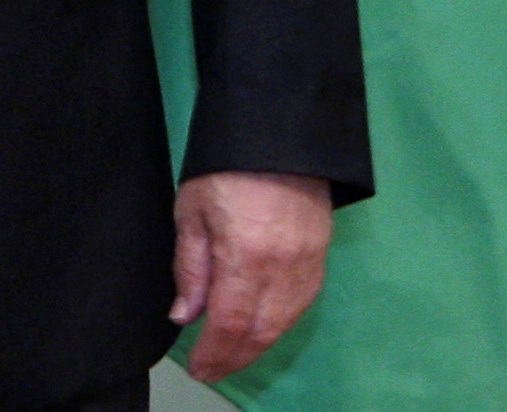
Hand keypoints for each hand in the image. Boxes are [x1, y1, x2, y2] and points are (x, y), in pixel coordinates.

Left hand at [171, 170, 332, 380]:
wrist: (279, 135)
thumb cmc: (225, 168)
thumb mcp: (191, 211)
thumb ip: (190, 267)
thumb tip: (185, 316)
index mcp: (246, 256)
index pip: (229, 323)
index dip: (213, 353)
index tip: (197, 368)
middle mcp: (282, 269)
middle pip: (260, 332)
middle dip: (234, 358)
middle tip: (211, 371)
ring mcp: (307, 264)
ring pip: (283, 324)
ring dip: (257, 347)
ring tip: (232, 358)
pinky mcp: (321, 257)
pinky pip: (301, 305)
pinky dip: (279, 326)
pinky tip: (261, 331)